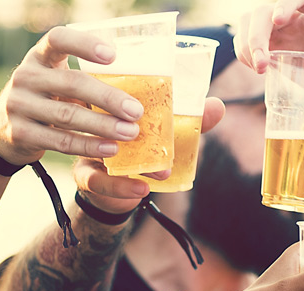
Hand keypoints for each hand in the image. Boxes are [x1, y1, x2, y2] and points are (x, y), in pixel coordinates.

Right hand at [0, 26, 145, 164]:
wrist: (3, 131)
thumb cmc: (46, 98)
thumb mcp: (56, 80)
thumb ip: (84, 78)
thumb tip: (135, 92)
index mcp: (39, 57)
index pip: (58, 39)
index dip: (84, 44)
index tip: (112, 55)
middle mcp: (26, 76)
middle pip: (71, 83)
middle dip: (108, 98)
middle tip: (136, 110)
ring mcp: (19, 105)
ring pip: (68, 115)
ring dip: (104, 125)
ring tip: (130, 132)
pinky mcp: (20, 133)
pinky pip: (61, 141)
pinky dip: (88, 146)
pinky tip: (111, 148)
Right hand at [72, 97, 225, 212]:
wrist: (116, 188)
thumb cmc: (143, 149)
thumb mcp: (165, 134)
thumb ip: (190, 122)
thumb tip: (218, 106)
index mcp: (111, 103)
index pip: (111, 88)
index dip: (122, 88)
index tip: (147, 95)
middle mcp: (94, 121)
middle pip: (97, 115)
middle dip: (122, 120)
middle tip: (144, 127)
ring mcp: (86, 148)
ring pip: (97, 148)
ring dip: (128, 156)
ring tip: (160, 170)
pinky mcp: (85, 175)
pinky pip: (98, 181)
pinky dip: (122, 187)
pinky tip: (142, 189)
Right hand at [235, 0, 303, 93]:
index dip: (285, 4)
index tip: (278, 22)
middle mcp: (298, 13)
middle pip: (266, 9)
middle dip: (258, 34)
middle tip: (262, 64)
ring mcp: (281, 25)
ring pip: (251, 20)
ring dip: (246, 43)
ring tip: (259, 69)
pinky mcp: (270, 39)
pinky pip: (247, 36)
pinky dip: (245, 52)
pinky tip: (257, 68)